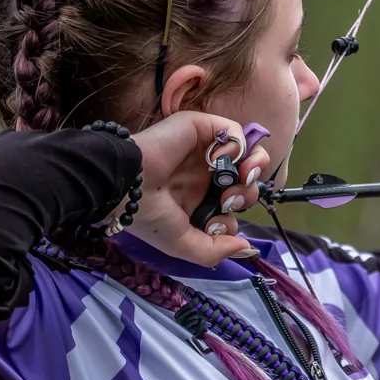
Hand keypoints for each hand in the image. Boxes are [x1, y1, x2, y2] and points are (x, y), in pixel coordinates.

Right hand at [123, 111, 272, 265]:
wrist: (127, 185)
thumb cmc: (148, 215)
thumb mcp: (182, 244)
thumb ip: (215, 250)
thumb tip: (246, 248)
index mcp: (197, 199)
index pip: (233, 206)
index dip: (234, 216)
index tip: (217, 223)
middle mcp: (203, 175)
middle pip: (245, 181)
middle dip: (247, 195)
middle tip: (229, 200)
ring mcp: (203, 151)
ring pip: (247, 154)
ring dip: (252, 169)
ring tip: (239, 179)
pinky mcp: (201, 128)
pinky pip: (234, 132)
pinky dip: (237, 147)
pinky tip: (217, 161)